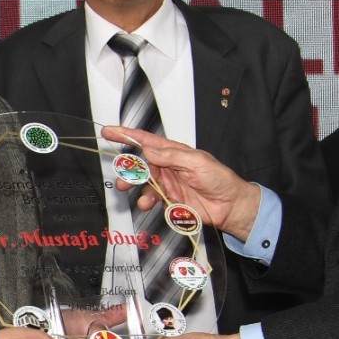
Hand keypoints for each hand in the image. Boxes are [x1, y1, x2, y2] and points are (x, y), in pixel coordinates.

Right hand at [101, 125, 262, 239]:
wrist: (229, 206)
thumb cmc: (219, 179)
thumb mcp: (196, 162)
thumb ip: (171, 156)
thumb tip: (148, 149)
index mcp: (173, 152)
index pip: (146, 140)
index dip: (127, 135)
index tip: (108, 132)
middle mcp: (167, 166)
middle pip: (140, 163)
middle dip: (127, 167)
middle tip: (119, 173)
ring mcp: (167, 183)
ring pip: (143, 182)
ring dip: (133, 185)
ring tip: (126, 188)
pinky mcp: (169, 200)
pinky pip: (151, 199)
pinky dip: (146, 201)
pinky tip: (146, 204)